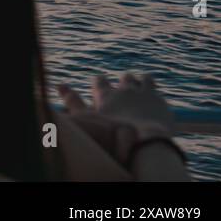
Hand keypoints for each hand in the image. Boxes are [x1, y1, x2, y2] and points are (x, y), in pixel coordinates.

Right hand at [57, 73, 183, 175]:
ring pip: (144, 79)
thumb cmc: (112, 134)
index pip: (100, 81)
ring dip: (141, 81)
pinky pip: (157, 90)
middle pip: (125, 78)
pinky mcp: (160, 101)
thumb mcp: (87, 119)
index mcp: (106, 94)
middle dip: (124, 81)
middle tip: (124, 89)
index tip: (100, 86)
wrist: (144, 142)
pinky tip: (155, 101)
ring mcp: (144, 93)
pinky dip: (154, 93)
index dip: (100, 83)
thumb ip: (73, 102)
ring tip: (141, 87)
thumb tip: (60, 84)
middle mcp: (125, 89)